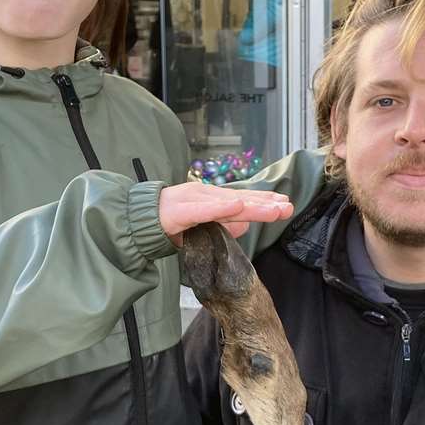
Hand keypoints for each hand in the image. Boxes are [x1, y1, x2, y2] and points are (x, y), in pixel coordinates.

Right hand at [159, 182, 292, 241]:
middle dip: (265, 204)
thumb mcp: (200, 225)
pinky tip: (238, 206)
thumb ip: (222, 226)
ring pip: (227, 204)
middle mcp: (206, 196)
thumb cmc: (168, 220)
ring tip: (272, 208)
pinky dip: (221, 208)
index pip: (243, 199)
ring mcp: (194, 201)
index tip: (285, 203)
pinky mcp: (181, 211)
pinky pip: (203, 210)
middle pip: (240, 200)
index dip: (264, 200)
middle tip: (287, 207)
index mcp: (211, 199)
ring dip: (252, 206)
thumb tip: (245, 228)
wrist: (137, 218)